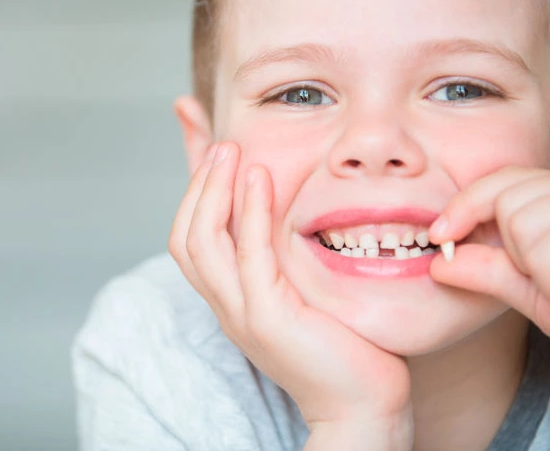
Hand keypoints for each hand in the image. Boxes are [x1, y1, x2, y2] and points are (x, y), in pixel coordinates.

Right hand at [169, 141, 413, 449]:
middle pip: (185, 238)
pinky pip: (248, 256)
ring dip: (213, 191)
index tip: (216, 153)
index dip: (195, 195)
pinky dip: (250, 212)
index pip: (190, 240)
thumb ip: (287, 252)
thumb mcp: (304, 287)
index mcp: (232, 299)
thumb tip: (286, 214)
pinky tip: (260, 178)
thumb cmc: (343, 342)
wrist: (364, 403)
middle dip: (198, 186)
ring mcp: (242, 314)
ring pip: (202, 244)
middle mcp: (227, 307)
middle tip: (221, 146)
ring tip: (231, 152)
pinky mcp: (268, 319)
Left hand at [428, 166, 549, 376]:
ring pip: (520, 225)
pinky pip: (544, 252)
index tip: (439, 235)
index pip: (504, 180)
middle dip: (518, 253)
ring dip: (542, 274)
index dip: (466, 206)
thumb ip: (493, 271)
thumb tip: (440, 260)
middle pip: (505, 201)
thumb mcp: (538, 295)